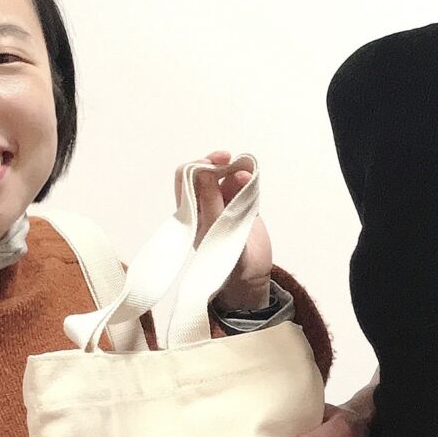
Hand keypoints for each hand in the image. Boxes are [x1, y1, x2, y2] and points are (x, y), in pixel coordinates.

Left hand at [176, 149, 271, 310]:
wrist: (250, 279)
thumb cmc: (226, 263)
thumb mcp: (216, 234)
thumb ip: (211, 204)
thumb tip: (203, 173)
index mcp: (192, 210)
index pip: (185, 179)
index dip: (195, 167)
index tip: (209, 165)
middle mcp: (206, 203)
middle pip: (206, 172)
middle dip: (215, 161)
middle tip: (227, 157)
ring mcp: (226, 204)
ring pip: (227, 175)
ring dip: (234, 170)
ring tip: (246, 177)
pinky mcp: (244, 206)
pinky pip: (244, 184)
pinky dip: (248, 177)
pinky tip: (252, 179)